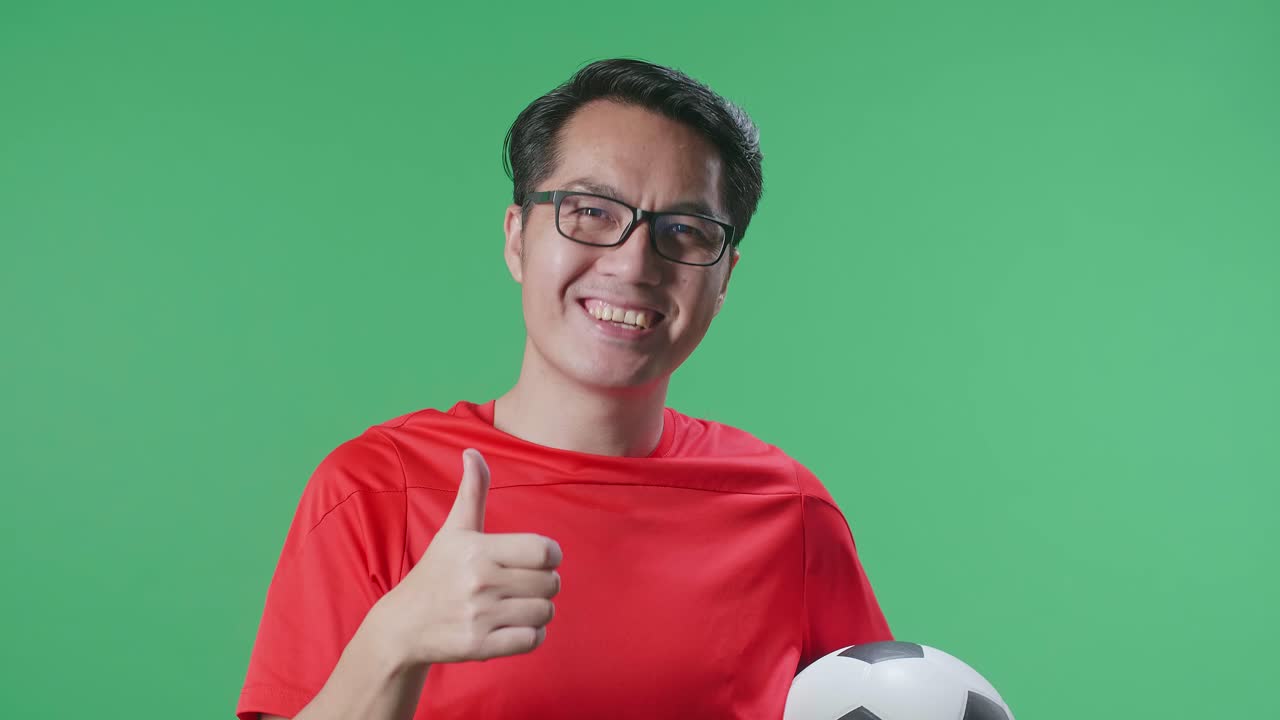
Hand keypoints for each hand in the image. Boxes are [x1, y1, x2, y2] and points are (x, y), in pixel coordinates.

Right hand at [376, 448, 561, 665]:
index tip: (536, 560)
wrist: (403, 625)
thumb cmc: (436, 572)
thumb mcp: (454, 530)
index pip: (545, 551)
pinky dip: (531, 635)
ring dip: (538, 610)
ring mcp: (480, 616)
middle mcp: (480, 582)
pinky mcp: (480, 647)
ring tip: (517, 605)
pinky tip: (514, 626)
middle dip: (545, 584)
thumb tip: (472, 451)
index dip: (550, 556)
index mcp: (479, 549)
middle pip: (551, 583)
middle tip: (524, 584)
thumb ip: (472, 491)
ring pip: (545, 612)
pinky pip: (533, 640)